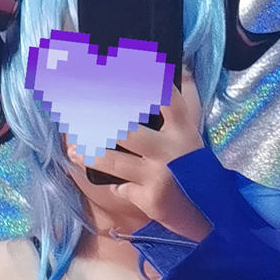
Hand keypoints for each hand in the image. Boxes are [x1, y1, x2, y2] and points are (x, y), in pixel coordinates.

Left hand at [66, 81, 210, 241]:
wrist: (206, 213)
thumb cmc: (194, 169)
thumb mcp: (192, 132)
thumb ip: (185, 101)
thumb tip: (181, 67)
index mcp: (182, 127)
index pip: (162, 95)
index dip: (139, 79)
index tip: (113, 66)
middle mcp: (170, 148)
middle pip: (125, 130)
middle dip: (96, 121)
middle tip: (74, 112)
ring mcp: (157, 174)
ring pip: (112, 160)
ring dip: (88, 154)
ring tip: (73, 149)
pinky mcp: (149, 198)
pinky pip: (119, 186)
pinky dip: (112, 183)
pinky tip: (104, 179)